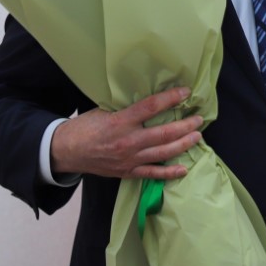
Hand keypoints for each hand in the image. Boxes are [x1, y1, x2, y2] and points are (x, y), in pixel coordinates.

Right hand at [50, 86, 202, 179]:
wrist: (66, 151)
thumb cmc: (84, 127)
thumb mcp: (104, 110)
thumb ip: (127, 108)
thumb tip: (152, 100)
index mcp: (120, 122)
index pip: (151, 107)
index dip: (171, 98)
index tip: (186, 92)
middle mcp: (127, 142)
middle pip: (164, 133)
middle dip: (185, 125)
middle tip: (199, 118)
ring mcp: (129, 159)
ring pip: (163, 153)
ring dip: (183, 144)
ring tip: (197, 136)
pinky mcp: (127, 172)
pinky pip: (152, 174)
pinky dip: (169, 172)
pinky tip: (184, 169)